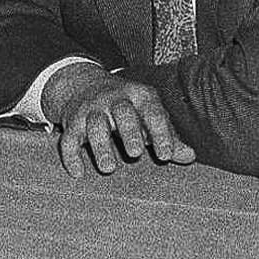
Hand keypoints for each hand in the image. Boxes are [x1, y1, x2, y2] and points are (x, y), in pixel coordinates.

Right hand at [40, 68, 195, 177]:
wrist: (85, 85)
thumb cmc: (128, 108)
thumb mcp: (149, 114)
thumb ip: (169, 136)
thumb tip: (190, 156)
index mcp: (139, 96)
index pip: (152, 111)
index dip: (160, 132)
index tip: (166, 155)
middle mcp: (114, 99)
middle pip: (122, 111)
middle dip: (129, 131)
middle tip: (135, 154)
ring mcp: (91, 110)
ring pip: (94, 124)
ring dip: (100, 146)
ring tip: (108, 168)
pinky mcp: (72, 122)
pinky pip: (68, 138)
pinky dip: (71, 155)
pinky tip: (78, 173)